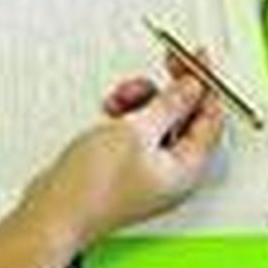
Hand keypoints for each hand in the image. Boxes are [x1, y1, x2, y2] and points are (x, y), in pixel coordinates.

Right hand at [21, 72, 223, 247]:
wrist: (55, 211)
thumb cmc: (94, 186)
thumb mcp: (138, 131)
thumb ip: (170, 105)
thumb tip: (193, 88)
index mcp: (188, 169)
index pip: (211, 118)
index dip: (206, 83)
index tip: (198, 57)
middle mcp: (173, 173)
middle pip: (186, 117)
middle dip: (172, 89)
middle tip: (168, 61)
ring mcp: (150, 171)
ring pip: (160, 120)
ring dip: (144, 100)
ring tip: (121, 99)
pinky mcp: (128, 167)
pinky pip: (139, 130)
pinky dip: (128, 114)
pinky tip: (111, 112)